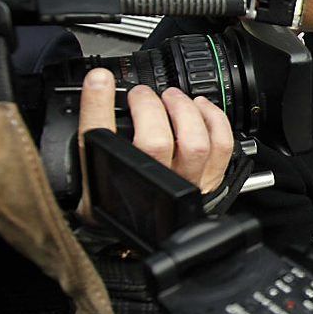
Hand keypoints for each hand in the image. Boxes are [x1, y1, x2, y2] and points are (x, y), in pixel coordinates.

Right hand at [77, 68, 233, 221]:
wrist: (140, 233)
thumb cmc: (117, 201)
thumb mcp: (90, 173)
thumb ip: (91, 134)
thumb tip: (96, 86)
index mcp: (111, 182)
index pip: (99, 139)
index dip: (98, 105)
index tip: (99, 80)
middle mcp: (152, 186)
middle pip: (155, 142)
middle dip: (150, 107)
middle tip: (142, 95)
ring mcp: (186, 184)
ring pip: (195, 144)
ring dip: (185, 111)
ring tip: (173, 98)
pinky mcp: (210, 181)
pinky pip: (222, 147)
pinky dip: (215, 121)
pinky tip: (202, 108)